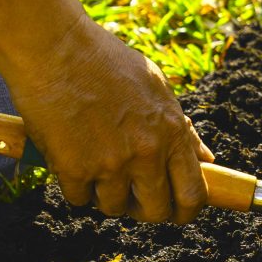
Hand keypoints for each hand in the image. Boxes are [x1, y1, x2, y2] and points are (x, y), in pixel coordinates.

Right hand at [2, 17, 214, 222]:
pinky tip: (72, 158)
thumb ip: (181, 128)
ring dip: (106, 195)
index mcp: (172, 131)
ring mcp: (110, 163)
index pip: (193, 193)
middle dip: (144, 209)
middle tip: (132, 195)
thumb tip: (206, 159)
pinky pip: (79, 199)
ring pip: (114, 207)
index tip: (176, 212)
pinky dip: (76, 186)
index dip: (186, 211)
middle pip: (156, 212)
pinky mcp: (74, 169)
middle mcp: (147, 152)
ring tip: (97, 165)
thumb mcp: (157, 87)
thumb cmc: (105, 61)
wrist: (55, 49)